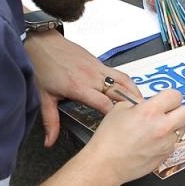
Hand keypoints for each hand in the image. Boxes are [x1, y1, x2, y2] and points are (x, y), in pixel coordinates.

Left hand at [23, 31, 143, 145]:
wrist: (41, 42)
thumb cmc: (42, 67)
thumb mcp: (44, 97)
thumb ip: (50, 121)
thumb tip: (50, 142)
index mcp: (78, 87)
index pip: (104, 104)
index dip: (115, 115)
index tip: (121, 126)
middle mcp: (92, 77)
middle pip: (119, 91)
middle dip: (132, 104)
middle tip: (141, 118)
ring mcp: (97, 67)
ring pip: (123, 80)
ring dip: (134, 92)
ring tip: (142, 105)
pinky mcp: (99, 61)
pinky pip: (118, 73)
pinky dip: (127, 83)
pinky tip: (130, 92)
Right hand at [86, 89, 184, 182]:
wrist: (106, 164)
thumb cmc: (108, 139)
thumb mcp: (119, 109)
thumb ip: (138, 103)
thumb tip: (146, 103)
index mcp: (150, 111)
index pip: (176, 95)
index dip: (170, 96)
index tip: (165, 100)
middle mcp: (162, 127)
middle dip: (180, 110)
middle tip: (169, 112)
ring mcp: (166, 143)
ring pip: (182, 129)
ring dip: (173, 127)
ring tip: (157, 129)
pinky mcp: (165, 156)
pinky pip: (173, 144)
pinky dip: (166, 141)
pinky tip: (151, 142)